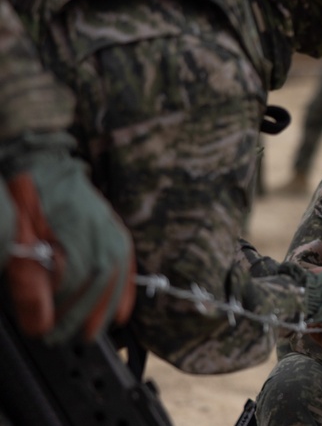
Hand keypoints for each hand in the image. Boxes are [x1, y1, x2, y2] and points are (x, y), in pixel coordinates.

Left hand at [4, 149, 135, 342]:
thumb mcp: (17, 237)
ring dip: (109, 304)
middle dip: (88, 314)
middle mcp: (98, 228)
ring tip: (101, 329)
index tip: (43, 330)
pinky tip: (122, 306)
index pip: (74, 282)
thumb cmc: (26, 193)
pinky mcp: (111, 223)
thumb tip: (40, 324)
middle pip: (101, 280)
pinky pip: (126, 257)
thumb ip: (27, 282)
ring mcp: (108, 224)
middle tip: (71, 339)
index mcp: (73, 229)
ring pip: (118, 271)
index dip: (61, 311)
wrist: (41, 160)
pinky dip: (126, 284)